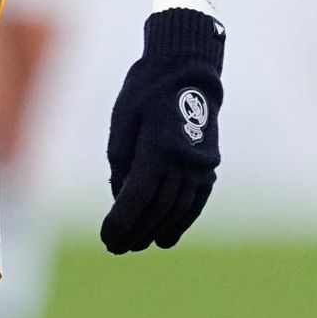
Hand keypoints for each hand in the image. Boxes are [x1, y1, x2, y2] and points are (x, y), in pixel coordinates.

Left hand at [101, 8, 223, 253]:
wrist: (188, 69)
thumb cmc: (146, 92)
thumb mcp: (122, 123)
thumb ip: (121, 164)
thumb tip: (121, 199)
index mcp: (159, 148)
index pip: (137, 198)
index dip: (121, 222)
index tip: (107, 238)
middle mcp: (184, 161)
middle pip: (157, 208)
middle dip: (136, 232)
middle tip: (117, 248)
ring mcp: (200, 165)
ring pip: (177, 209)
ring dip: (157, 230)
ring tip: (139, 244)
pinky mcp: (209, 165)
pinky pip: (195, 202)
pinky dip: (180, 222)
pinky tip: (166, 237)